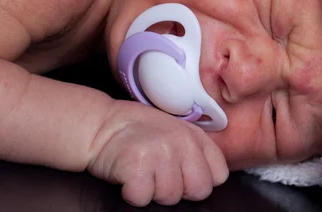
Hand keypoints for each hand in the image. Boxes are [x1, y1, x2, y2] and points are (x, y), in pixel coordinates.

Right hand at [87, 101, 228, 206]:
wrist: (102, 124)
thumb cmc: (138, 132)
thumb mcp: (177, 131)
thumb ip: (196, 151)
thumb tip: (210, 179)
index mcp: (195, 136)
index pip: (219, 175)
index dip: (200, 180)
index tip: (183, 175)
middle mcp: (183, 143)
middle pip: (199, 190)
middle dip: (180, 190)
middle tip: (160, 175)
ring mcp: (161, 154)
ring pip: (171, 197)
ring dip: (154, 191)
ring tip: (143, 171)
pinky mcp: (137, 166)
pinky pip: (143, 198)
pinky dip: (133, 193)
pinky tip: (130, 176)